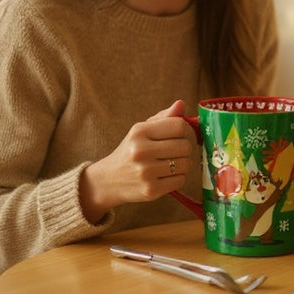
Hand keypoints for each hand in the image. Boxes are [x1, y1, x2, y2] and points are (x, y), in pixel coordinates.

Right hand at [80, 100, 195, 222]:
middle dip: (185, 148)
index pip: (179, 126)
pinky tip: (166, 176)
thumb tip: (181, 104)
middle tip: (176, 151)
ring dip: (183, 164)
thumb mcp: (141, 131)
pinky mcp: (150, 190)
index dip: (185, 130)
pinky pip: (180, 180)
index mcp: (139, 132)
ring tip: (171, 164)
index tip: (181, 135)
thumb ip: (163, 118)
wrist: (108, 180)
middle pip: (185, 146)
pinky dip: (178, 178)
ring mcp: (145, 172)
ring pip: (186, 164)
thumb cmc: (130, 151)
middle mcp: (141, 151)